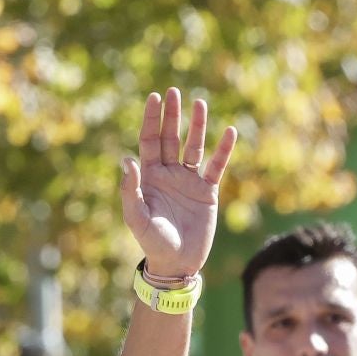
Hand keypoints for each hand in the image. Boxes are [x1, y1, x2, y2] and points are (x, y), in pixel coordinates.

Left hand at [120, 89, 237, 279]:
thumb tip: (127, 160)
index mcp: (149, 178)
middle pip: (170, 138)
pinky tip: (229, 131)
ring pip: (193, 147)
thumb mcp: (137, 218)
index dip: (151, 120)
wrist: (177, 263)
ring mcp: (189, 181)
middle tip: (174, 92)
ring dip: (196, 126)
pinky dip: (223, 150)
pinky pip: (216, 166)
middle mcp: (168, 175)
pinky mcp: (207, 191)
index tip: (154, 98)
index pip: (149, 142)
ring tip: (199, 102)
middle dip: (172, 116)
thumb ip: (130, 190)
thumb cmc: (153, 243)